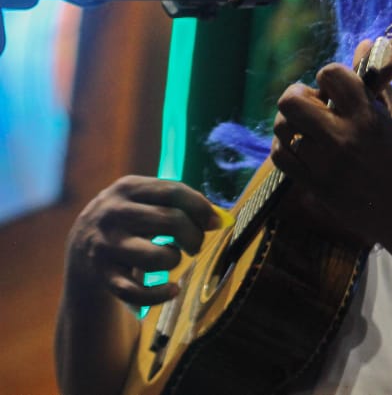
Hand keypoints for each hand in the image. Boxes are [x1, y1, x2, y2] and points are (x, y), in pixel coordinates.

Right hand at [64, 176, 219, 305]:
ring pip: (157, 257)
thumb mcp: (144, 200)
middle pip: (171, 221)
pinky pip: (137, 292)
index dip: (201, 207)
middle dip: (193, 236)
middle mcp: (112, 214)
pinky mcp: (102, 276)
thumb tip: (219, 219)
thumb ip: (178, 203)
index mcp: (127, 188)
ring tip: (172, 257)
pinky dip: (160, 294)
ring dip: (174, 260)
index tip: (214, 223)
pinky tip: (172, 289)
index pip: (174, 192)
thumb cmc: (130, 220)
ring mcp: (105, 246)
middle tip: (194, 244)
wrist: (81, 247)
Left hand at [271, 47, 391, 251]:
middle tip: (316, 103)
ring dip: (292, 122)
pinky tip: (302, 145)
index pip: (331, 74)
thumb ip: (379, 84)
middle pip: (291, 101)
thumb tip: (366, 44)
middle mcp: (341, 138)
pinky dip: (285, 145)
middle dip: (299, 94)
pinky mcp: (314, 187)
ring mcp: (324, 165)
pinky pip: (281, 157)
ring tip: (311, 127)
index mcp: (367, 117)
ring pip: (283, 129)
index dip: (332, 75)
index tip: (340, 88)